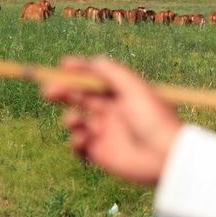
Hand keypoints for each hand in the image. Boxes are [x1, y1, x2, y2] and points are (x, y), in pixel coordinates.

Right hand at [42, 57, 182, 184]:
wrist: (166, 156)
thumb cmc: (155, 119)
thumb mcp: (134, 88)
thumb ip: (112, 72)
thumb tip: (92, 60)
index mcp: (122, 94)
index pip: (95, 79)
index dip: (78, 72)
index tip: (63, 65)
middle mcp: (112, 112)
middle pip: (81, 98)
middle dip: (63, 92)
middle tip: (48, 90)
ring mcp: (106, 133)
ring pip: (77, 121)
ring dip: (69, 118)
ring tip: (75, 120)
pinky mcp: (102, 154)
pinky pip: (79, 146)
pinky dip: (75, 141)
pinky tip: (83, 139)